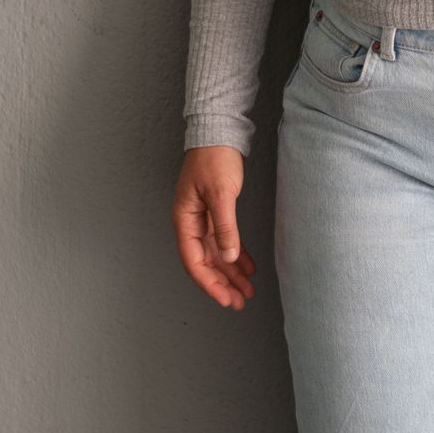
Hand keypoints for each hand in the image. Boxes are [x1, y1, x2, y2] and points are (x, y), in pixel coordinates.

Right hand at [172, 146, 256, 309]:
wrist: (219, 131)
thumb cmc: (214, 158)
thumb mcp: (221, 194)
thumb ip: (224, 227)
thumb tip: (227, 258)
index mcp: (185, 220)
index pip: (194, 261)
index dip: (209, 283)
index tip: (225, 299)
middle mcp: (191, 222)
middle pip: (205, 262)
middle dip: (222, 284)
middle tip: (239, 301)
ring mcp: (202, 218)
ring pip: (216, 254)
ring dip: (230, 273)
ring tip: (247, 291)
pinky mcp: (216, 212)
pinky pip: (224, 241)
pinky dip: (236, 255)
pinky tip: (248, 268)